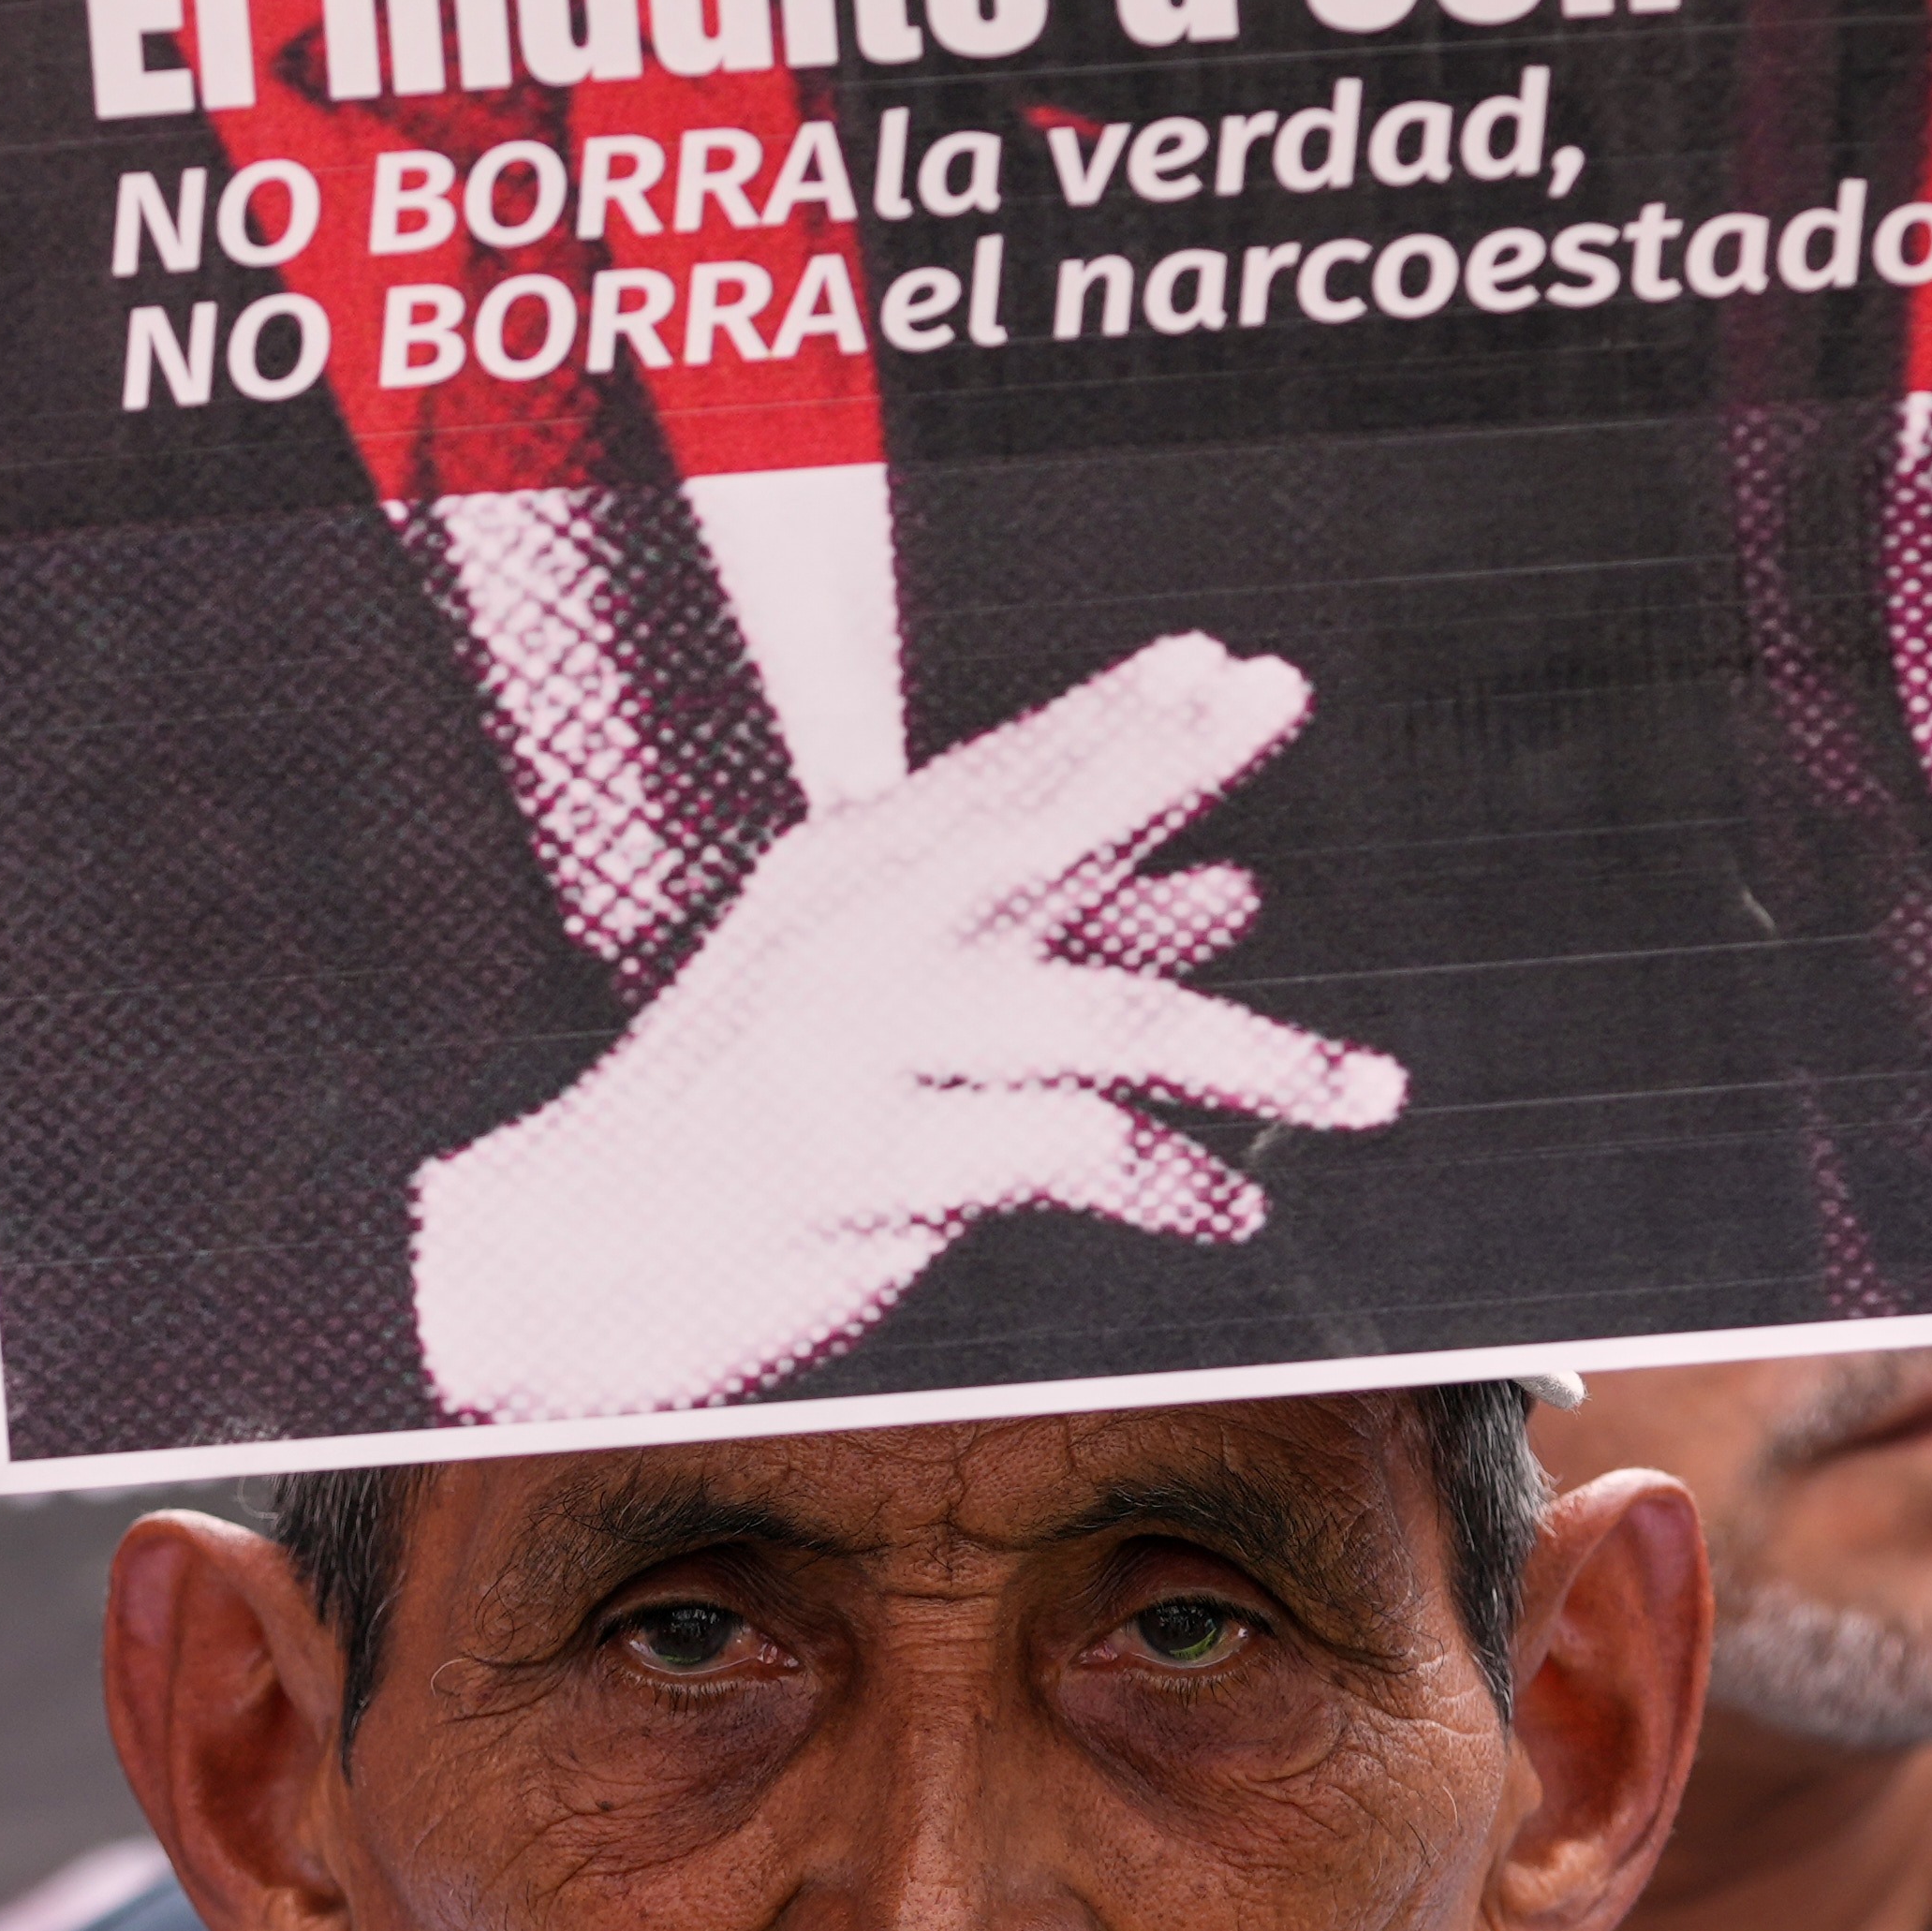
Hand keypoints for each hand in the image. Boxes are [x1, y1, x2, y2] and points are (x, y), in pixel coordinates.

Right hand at [409, 633, 1402, 1421]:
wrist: (560, 1266)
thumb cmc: (729, 1140)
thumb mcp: (880, 1012)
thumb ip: (1051, 941)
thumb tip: (1229, 884)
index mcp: (843, 882)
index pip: (1002, 774)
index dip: (1118, 715)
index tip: (1223, 664)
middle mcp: (850, 934)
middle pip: (1044, 827)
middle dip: (1170, 761)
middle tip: (1276, 695)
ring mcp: (853, 1039)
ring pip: (1104, 1013)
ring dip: (1260, 1054)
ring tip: (1371, 1087)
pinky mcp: (863, 1160)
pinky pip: (1069, 1151)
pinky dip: (1172, 1182)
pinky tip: (1231, 1208)